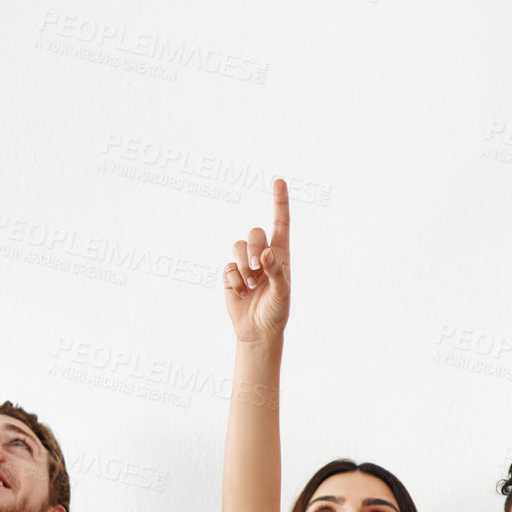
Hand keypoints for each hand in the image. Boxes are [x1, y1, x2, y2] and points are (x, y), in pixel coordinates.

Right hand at [223, 178, 291, 342]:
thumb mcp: (283, 293)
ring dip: (244, 265)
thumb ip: (277, 272)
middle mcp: (263, 254)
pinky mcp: (230, 274)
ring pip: (238, 246)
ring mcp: (245, 263)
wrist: (258, 331)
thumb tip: (267, 254)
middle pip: (254, 232)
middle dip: (254, 246)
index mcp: (281, 254)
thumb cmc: (276, 311)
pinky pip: (228, 267)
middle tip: (258, 266)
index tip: (279, 181)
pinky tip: (242, 293)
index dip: (279, 202)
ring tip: (251, 284)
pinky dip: (235, 281)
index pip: (281, 223)